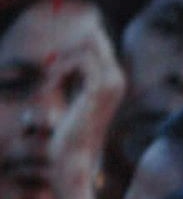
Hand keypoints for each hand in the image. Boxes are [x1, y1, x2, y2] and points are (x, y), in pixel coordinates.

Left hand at [47, 31, 124, 198]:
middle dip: (65, 53)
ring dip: (59, 64)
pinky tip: (49, 89)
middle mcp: (118, 79)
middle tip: (47, 70)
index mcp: (114, 81)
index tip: (50, 65)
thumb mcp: (69, 97)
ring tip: (47, 84)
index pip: (96, 44)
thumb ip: (68, 74)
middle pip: (91, 42)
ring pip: (83, 50)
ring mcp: (112, 82)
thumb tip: (54, 55)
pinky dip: (58, 72)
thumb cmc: (68, 131)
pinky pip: (77, 61)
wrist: (73, 156)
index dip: (70, 49)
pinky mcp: (99, 87)